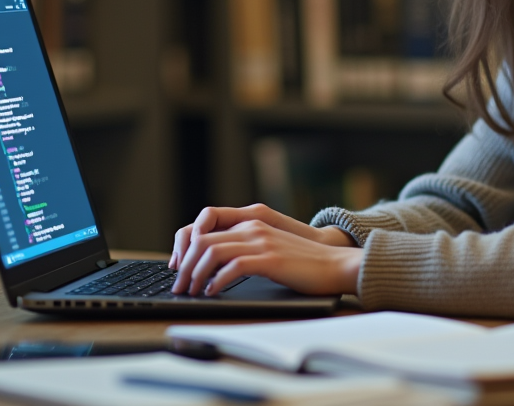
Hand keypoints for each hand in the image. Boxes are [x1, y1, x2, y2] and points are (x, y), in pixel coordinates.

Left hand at [170, 217, 362, 295]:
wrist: (335, 264)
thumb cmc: (303, 263)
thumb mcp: (269, 247)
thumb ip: (246, 248)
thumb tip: (214, 266)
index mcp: (251, 221)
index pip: (204, 227)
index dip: (185, 246)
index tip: (179, 267)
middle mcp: (253, 227)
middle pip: (202, 240)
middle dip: (184, 265)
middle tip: (180, 285)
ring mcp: (262, 241)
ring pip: (212, 251)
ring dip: (195, 273)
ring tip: (192, 291)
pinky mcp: (270, 259)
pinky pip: (233, 267)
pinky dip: (216, 281)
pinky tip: (213, 292)